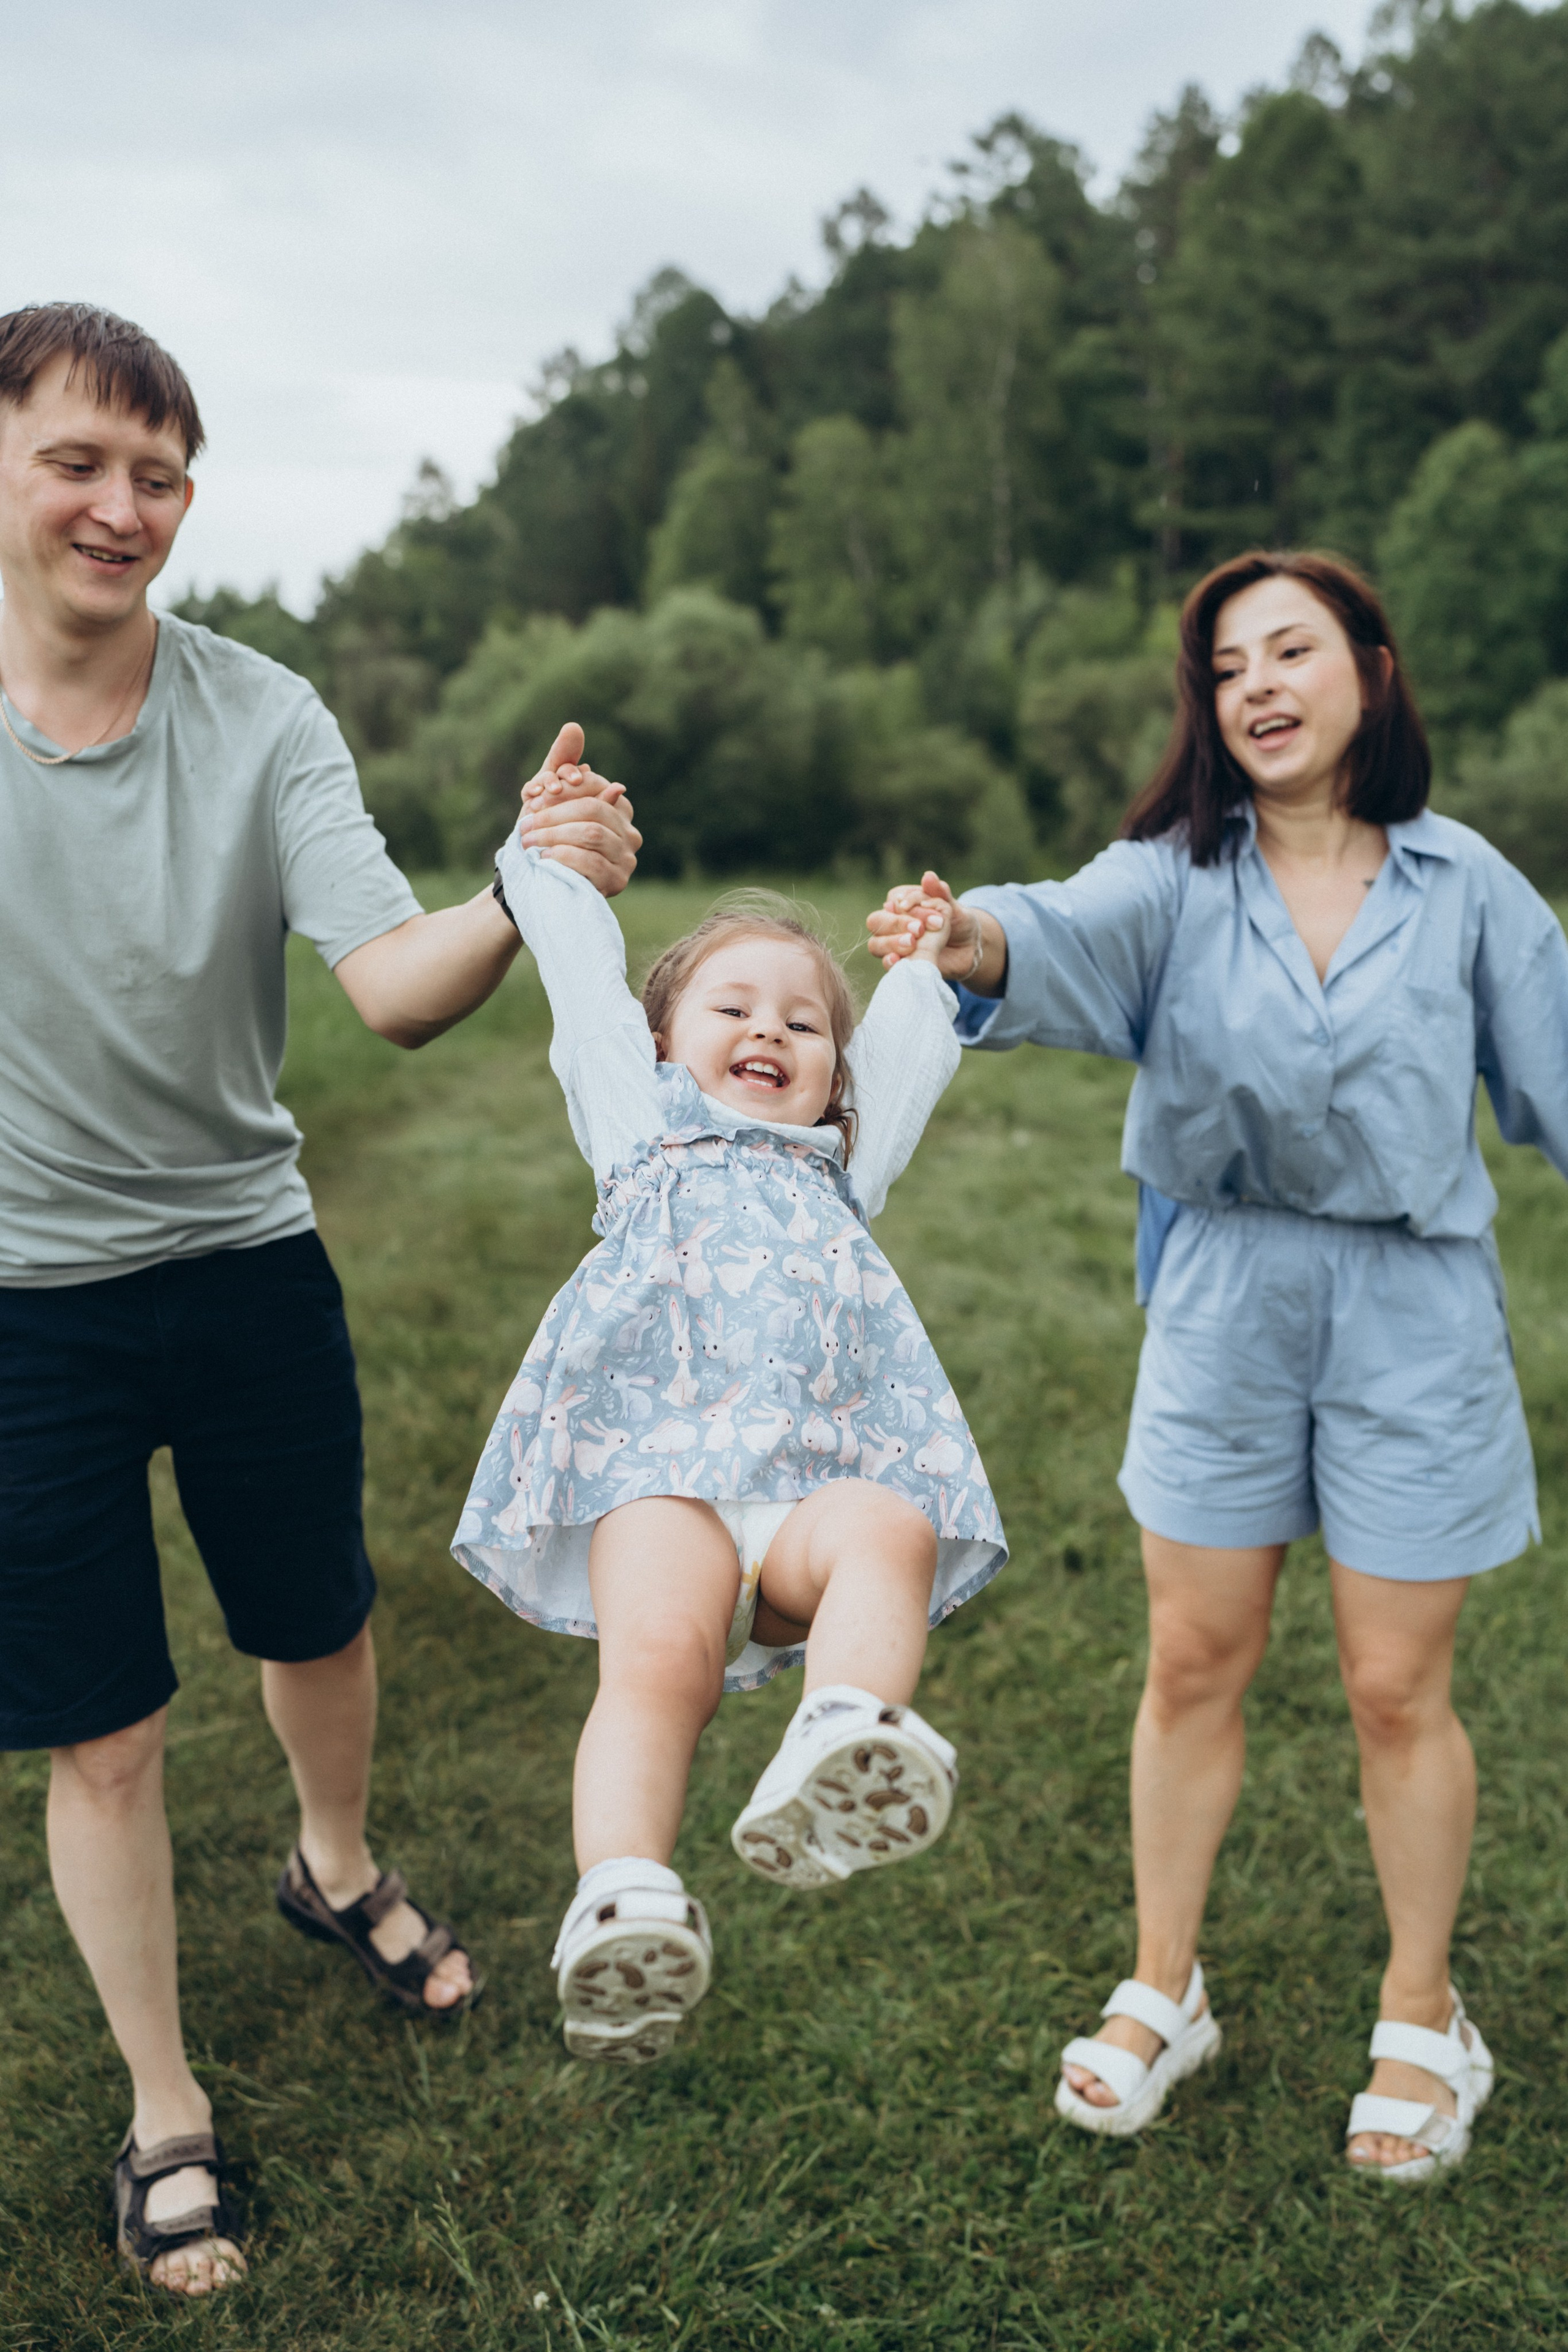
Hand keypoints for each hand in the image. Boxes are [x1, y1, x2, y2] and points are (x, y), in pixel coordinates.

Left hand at [517, 721, 641, 896]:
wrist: (536, 882)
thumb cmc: (544, 835)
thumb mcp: (547, 796)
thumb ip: (561, 761)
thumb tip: (573, 726)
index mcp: (618, 807)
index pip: (596, 786)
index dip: (564, 788)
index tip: (534, 794)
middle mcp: (630, 832)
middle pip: (594, 809)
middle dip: (555, 813)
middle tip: (526, 820)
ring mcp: (627, 858)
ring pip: (593, 834)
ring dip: (554, 835)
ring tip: (529, 840)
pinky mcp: (617, 882)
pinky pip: (592, 863)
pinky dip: (564, 857)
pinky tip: (544, 859)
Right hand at [866, 871, 973, 975]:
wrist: (968, 949)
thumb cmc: (958, 922)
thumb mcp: (952, 906)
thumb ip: (939, 893)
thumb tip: (928, 876)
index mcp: (903, 903)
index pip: (894, 900)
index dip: (911, 906)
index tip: (934, 916)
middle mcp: (893, 923)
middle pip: (876, 920)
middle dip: (896, 924)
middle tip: (919, 929)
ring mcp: (893, 945)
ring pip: (875, 943)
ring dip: (891, 942)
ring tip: (913, 944)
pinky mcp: (899, 964)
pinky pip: (885, 964)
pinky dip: (889, 961)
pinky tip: (899, 959)